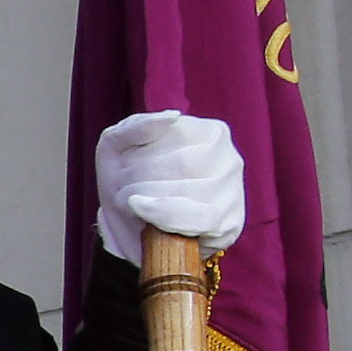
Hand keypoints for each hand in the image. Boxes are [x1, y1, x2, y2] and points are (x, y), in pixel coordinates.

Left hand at [94, 109, 245, 265]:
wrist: (131, 233)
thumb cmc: (130, 184)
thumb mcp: (119, 148)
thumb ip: (137, 126)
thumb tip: (173, 117)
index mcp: (211, 133)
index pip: (175, 133)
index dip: (138, 153)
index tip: (123, 167)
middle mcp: (230, 159)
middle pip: (181, 163)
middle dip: (138, 178)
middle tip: (122, 190)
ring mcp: (233, 192)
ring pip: (188, 189)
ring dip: (145, 198)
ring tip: (131, 203)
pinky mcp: (229, 224)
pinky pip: (198, 217)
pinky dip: (163, 214)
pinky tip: (143, 210)